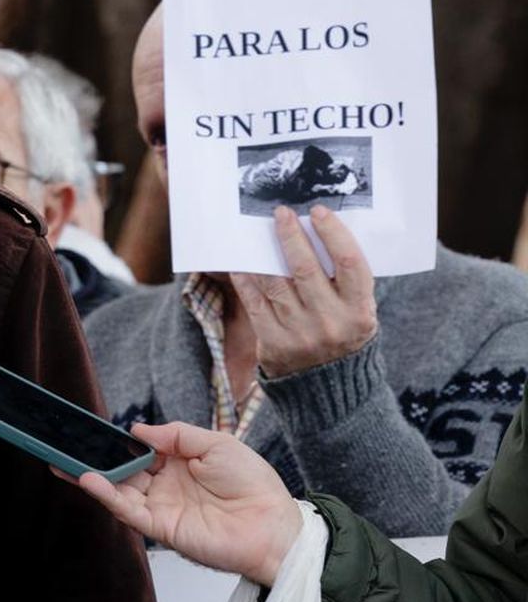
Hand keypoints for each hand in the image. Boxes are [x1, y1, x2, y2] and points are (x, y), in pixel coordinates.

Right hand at [69, 422, 302, 585]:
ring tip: (65, 463)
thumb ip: (176, 435)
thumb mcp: (216, 443)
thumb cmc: (253, 484)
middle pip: (121, 471)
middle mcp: (165, 485)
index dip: (117, 442)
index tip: (92, 431)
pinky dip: (107, 496)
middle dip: (94, 460)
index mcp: (178, 463)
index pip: (139, 451)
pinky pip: (129, 510)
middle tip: (65, 447)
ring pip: (118, 491)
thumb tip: (138, 431)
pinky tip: (89, 480)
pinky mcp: (161, 528)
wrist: (272, 524)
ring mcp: (161, 507)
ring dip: (92, 477)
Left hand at [230, 205, 376, 377]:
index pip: (349, 262)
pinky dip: (246, 279)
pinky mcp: (273, 343)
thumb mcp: (359, 311)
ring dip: (264, 253)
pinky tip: (241, 262)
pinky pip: (255, 302)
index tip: (317, 212)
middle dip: (291, 236)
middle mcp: (331, 321)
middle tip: (281, 213)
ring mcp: (300, 333)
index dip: (333, 233)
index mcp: (359, 310)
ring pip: (275, 283)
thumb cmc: (344, 334)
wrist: (330, 390)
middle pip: (306, 269)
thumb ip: (344, 280)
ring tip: (258, 232)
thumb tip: (317, 232)